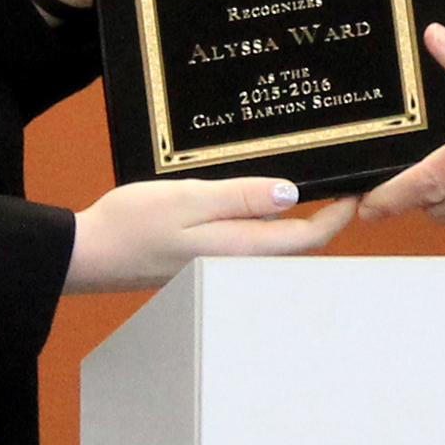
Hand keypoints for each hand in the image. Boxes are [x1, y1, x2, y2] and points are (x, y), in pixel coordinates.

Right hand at [65, 177, 357, 294]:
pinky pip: (250, 241)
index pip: (308, 238)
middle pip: (297, 244)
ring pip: (274, 243)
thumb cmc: (132, 223)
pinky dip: (266, 221)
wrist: (88, 253)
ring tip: (310, 182)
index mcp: (240, 250)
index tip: (355, 184)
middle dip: (325, 216)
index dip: (339, 214)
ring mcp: (221, 264)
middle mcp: (237, 264)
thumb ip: (242, 197)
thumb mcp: (190, 199)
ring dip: (296, 218)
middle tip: (341, 180)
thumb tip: (294, 195)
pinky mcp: (206, 260)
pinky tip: (261, 198)